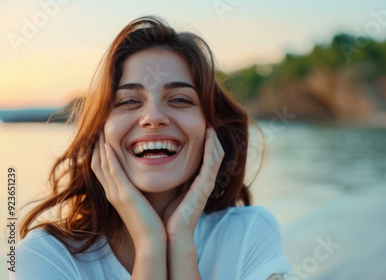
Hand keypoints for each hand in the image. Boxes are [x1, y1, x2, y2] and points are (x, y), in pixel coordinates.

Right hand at [91, 132, 166, 247]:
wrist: (151, 241)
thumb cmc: (152, 223)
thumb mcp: (142, 201)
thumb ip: (142, 188)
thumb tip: (150, 174)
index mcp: (116, 193)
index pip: (102, 168)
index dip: (100, 151)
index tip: (103, 135)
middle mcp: (112, 192)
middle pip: (97, 163)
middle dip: (96, 144)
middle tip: (98, 126)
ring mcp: (116, 193)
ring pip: (102, 164)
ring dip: (100, 145)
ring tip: (100, 128)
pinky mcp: (124, 195)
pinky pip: (114, 172)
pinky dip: (110, 157)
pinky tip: (109, 144)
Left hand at [163, 126, 224, 241]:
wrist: (169, 236)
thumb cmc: (166, 216)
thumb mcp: (169, 192)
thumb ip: (171, 180)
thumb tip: (160, 166)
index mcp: (196, 183)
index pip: (206, 158)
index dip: (206, 142)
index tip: (200, 128)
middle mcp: (204, 182)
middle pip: (214, 154)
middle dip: (212, 138)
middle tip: (208, 122)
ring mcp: (206, 185)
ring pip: (216, 156)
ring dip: (214, 140)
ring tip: (210, 125)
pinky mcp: (204, 188)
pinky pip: (211, 164)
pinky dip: (211, 150)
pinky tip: (209, 138)